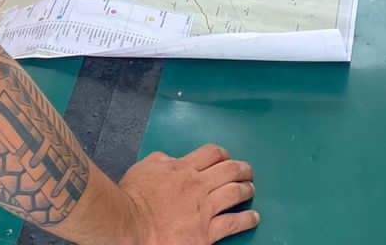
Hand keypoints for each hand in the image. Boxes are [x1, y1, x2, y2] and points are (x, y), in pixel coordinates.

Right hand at [123, 144, 258, 243]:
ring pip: (235, 193)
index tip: (227, 159)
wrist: (132, 225)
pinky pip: (233, 223)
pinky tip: (253, 218)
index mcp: (183, 168)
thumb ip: (161, 161)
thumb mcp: (144, 168)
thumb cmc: (133, 198)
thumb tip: (170, 160)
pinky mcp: (206, 232)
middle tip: (247, 171)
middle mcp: (197, 185)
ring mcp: (204, 209)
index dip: (223, 154)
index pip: (212, 153)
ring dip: (247, 190)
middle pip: (229, 170)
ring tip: (251, 189)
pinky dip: (247, 219)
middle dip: (242, 169)